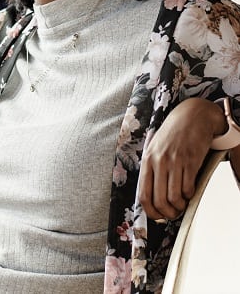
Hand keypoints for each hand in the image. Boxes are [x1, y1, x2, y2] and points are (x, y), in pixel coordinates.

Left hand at [138, 98, 223, 220]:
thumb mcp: (154, 149)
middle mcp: (158, 162)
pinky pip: (188, 188)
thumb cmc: (172, 135)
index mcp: (147, 161)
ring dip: (180, 207)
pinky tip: (189, 192)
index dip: (150, 211)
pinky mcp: (190, 161)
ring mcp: (174, 162)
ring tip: (182, 204)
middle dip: (167, 213)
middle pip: (159, 199)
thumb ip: (152, 169)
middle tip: (173, 214)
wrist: (191, 117)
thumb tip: (152, 196)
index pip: (143, 194)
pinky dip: (189, 196)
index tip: (157, 217)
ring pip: (174, 197)